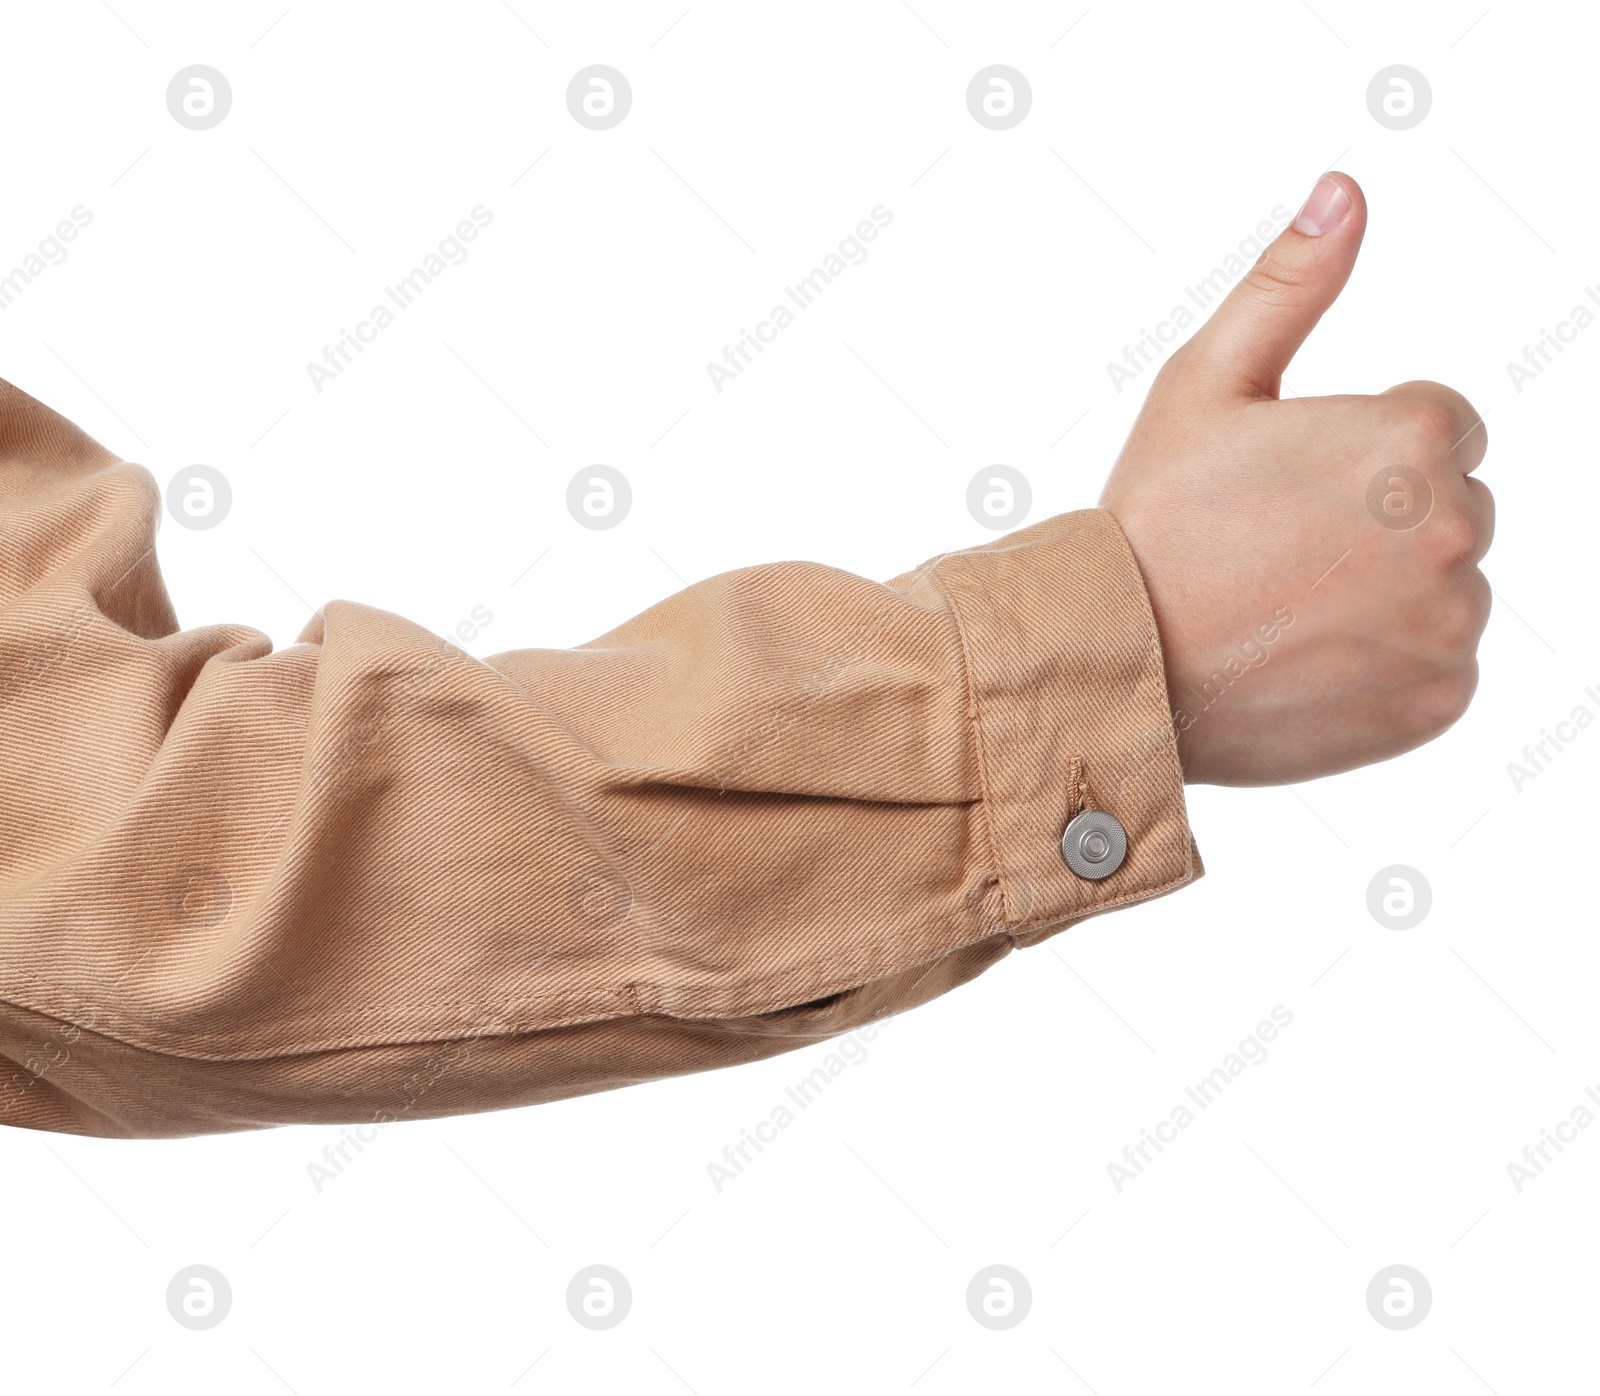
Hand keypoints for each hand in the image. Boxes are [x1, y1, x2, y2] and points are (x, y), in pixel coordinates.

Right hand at [1099, 172, 1493, 785]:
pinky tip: (1309, 660)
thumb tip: (1345, 190)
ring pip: (1448, 587)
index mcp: (1412, 434)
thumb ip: (1288, 284)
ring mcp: (1451, 621)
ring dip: (1389, 594)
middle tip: (1279, 551)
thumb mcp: (1204, 383)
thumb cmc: (1154, 520)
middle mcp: (1455, 526)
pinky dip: (1389, 664)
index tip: (1290, 488)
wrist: (1119, 664)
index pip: (1441, 424)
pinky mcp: (1439, 698)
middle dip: (1383, 520)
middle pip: (1453, 505)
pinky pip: (1439, 664)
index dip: (1361, 451)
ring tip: (1288, 610)